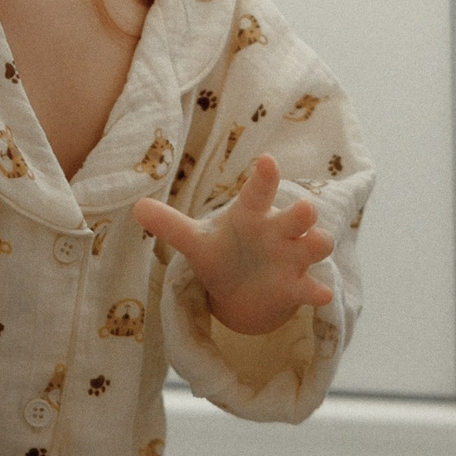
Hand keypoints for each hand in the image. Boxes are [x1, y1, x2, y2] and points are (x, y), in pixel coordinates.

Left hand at [133, 153, 334, 335]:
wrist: (240, 290)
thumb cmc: (221, 252)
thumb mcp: (195, 241)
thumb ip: (169, 225)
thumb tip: (135, 207)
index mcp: (252, 214)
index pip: (259, 191)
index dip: (265, 176)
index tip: (267, 160)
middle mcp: (278, 230)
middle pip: (297, 215)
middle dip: (303, 212)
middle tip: (304, 208)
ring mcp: (292, 257)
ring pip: (315, 244)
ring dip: (317, 243)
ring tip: (317, 243)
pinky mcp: (297, 286)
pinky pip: (311, 287)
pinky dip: (317, 291)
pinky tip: (320, 294)